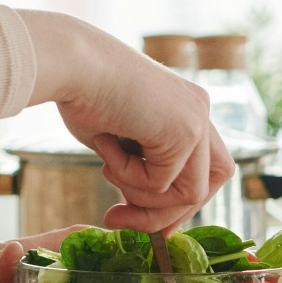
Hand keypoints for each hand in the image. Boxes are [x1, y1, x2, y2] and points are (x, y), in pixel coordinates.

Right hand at [19, 10, 235, 231]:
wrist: (71, 63)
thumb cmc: (79, 92)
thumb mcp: (118, 139)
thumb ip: (139, 168)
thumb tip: (143, 216)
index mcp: (185, 106)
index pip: (202, 167)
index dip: (174, 198)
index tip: (132, 212)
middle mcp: (199, 110)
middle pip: (210, 184)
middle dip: (167, 213)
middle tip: (119, 219)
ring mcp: (198, 120)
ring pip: (190, 194)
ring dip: (140, 196)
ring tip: (105, 167)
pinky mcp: (186, 131)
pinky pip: (162, 184)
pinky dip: (127, 176)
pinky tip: (107, 142)